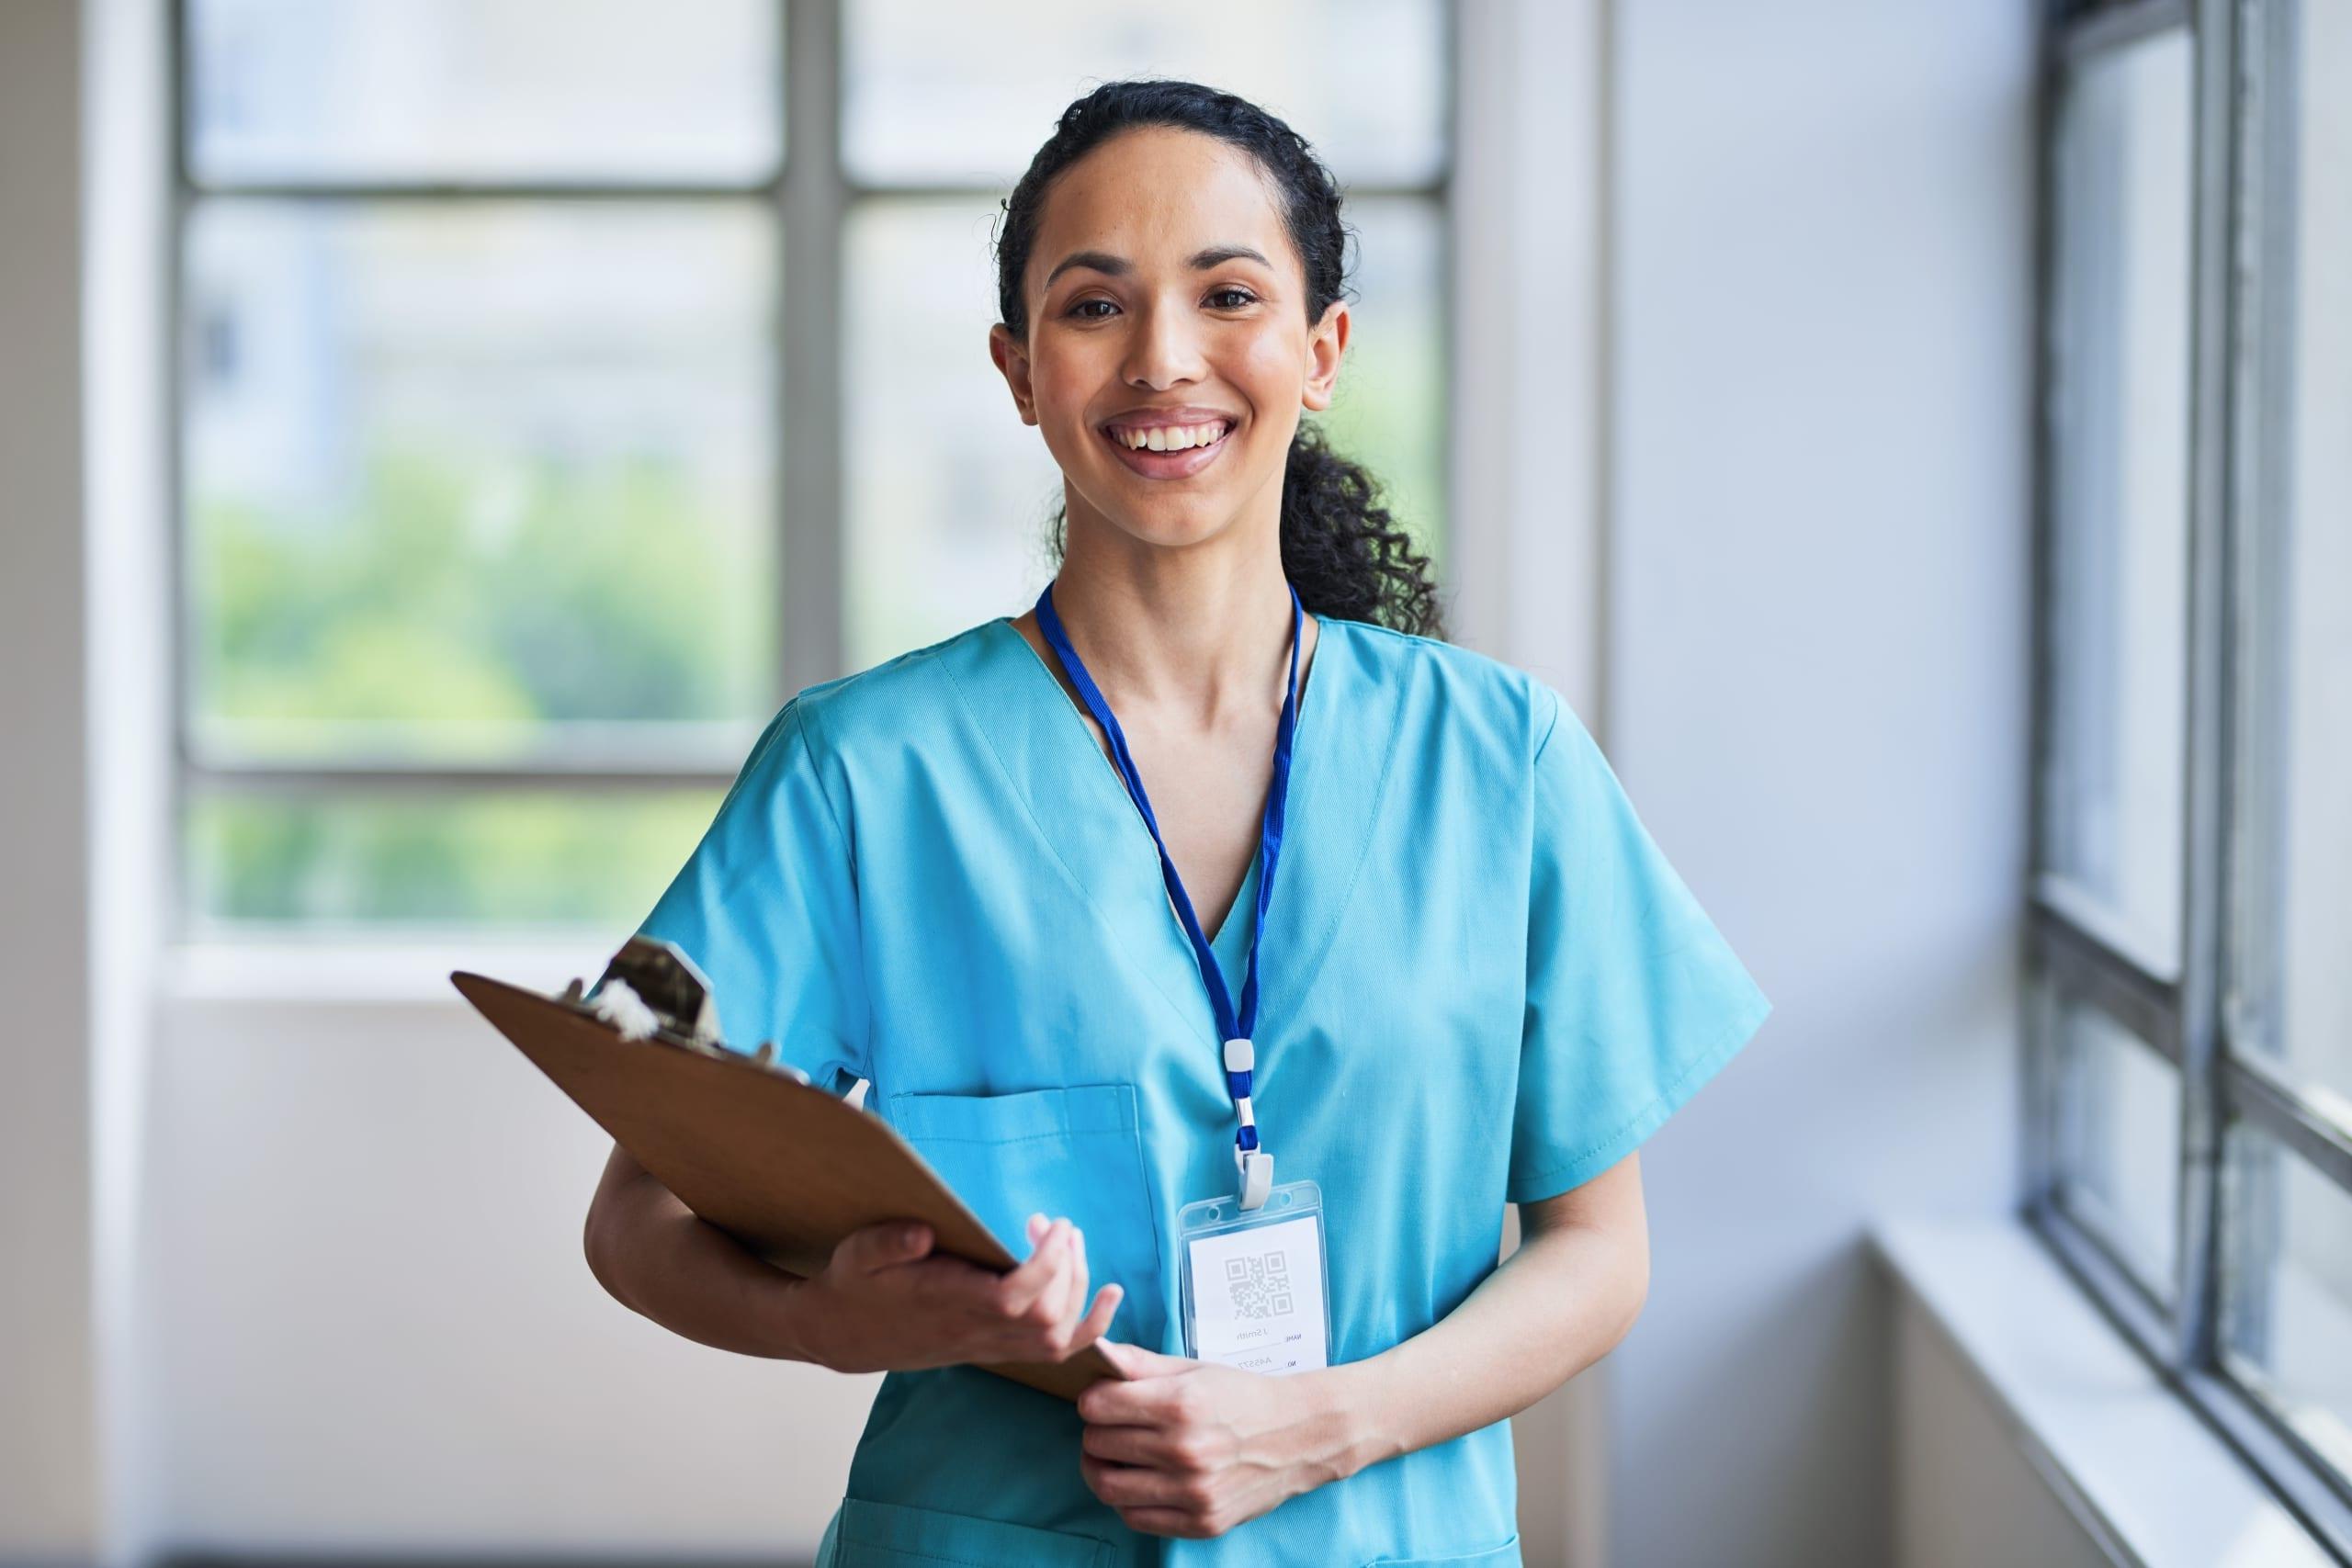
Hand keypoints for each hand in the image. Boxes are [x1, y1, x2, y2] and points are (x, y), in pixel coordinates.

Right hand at [796, 1211, 1122, 1374]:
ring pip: (1056, 1338)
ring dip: (1078, 1287)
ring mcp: (988, 1345)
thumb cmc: (853, 1285)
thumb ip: (887, 1243)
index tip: (1054, 1224)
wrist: (845, 1334)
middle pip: (1046, 1318)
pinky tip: (1108, 1295)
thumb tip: (922, 1233)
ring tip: (1069, 1240)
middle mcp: (973, 1331)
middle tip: (1055, 1225)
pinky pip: (1055, 1352)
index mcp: (945, 1303)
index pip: (1014, 1298)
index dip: (1046, 1265)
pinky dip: (1091, 1327)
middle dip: (1066, 1267)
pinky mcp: (996, 1349)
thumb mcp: (856, 1253)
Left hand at [1075, 1341, 1358, 1538]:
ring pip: (1108, 1487)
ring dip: (1100, 1469)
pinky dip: (1126, 1500)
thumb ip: (1141, 1364)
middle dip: (1095, 1432)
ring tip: (1111, 1457)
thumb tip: (1096, 1353)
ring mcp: (1193, 1491)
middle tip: (1107, 1427)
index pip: (1097, 1406)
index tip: (1102, 1400)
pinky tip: (1138, 1482)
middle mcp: (1185, 1450)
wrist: (1300, 1435)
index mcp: (1180, 1403)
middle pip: (1098, 1444)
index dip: (1093, 1399)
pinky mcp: (1202, 1521)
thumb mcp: (1195, 1370)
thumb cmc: (1243, 1397)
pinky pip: (1136, 1517)